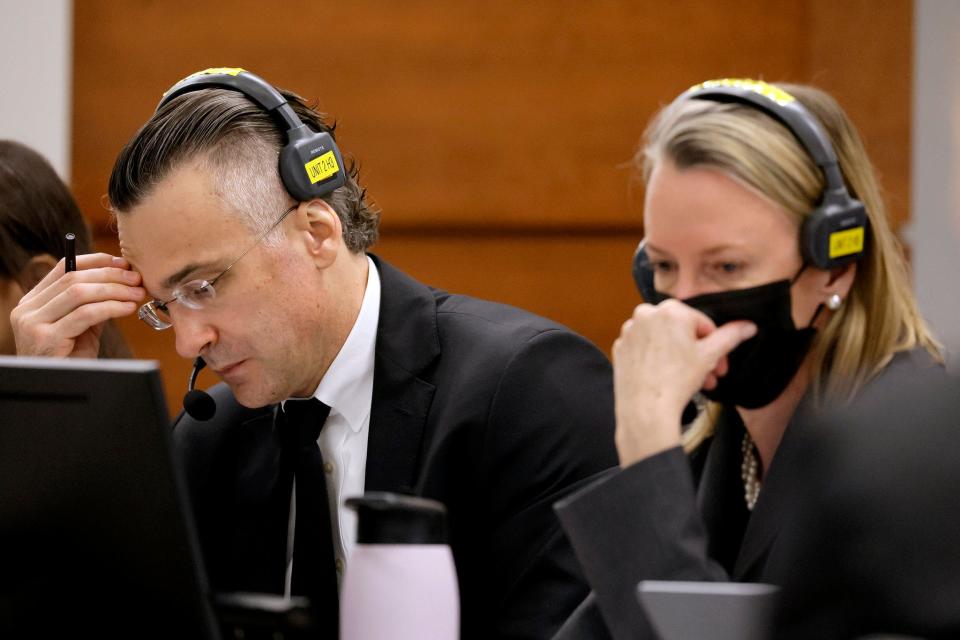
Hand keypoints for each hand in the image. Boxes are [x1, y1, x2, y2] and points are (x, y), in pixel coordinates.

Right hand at [11, 253, 144, 357]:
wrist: (60, 389)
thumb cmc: (70, 359)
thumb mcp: (80, 326)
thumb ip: (91, 304)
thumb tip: (120, 281)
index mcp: (33, 301)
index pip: (63, 268)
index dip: (96, 261)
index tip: (122, 262)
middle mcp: (27, 309)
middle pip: (73, 278)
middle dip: (110, 276)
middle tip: (136, 279)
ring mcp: (33, 323)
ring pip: (79, 294)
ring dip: (114, 290)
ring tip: (137, 293)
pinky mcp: (46, 338)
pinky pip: (85, 314)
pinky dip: (110, 308)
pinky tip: (128, 308)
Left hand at [612, 299, 756, 465]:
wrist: (645, 409)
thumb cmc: (677, 380)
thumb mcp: (711, 356)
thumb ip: (731, 336)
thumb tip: (749, 325)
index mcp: (671, 309)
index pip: (703, 324)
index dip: (715, 346)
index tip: (720, 364)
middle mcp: (646, 313)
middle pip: (681, 333)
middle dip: (698, 354)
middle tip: (709, 375)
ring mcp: (630, 331)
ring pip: (663, 341)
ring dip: (679, 358)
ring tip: (690, 381)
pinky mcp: (620, 347)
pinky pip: (645, 350)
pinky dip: (657, 360)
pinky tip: (665, 377)